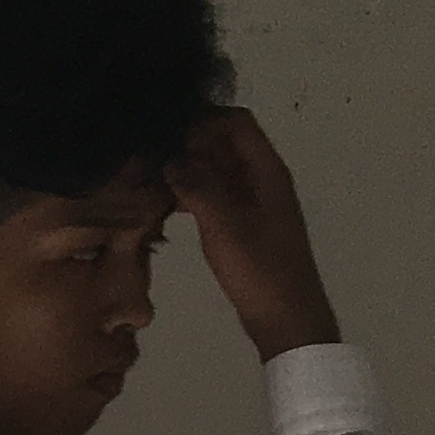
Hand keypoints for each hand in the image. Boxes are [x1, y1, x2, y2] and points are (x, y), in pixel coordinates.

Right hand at [170, 110, 340, 359]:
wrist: (285, 315)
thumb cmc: (260, 269)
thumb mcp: (225, 225)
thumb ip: (198, 187)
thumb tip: (171, 158)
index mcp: (266, 171)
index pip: (236, 123)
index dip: (202, 120)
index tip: (164, 132)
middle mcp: (262, 179)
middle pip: (225, 144)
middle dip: (189, 144)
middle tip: (148, 157)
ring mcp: (254, 202)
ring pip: (218, 170)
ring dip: (187, 171)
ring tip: (149, 180)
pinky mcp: (243, 223)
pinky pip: (215, 195)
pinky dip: (191, 194)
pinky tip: (164, 207)